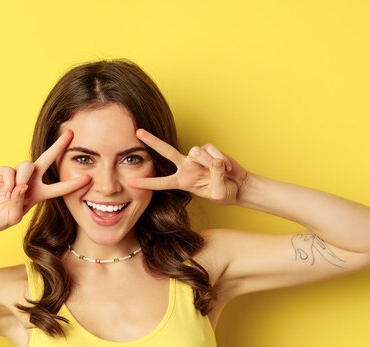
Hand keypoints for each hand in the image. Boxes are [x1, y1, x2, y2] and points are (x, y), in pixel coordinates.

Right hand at [0, 129, 90, 232]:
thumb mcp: (14, 215)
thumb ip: (21, 202)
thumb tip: (22, 185)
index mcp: (38, 193)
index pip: (59, 187)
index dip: (73, 184)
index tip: (88, 178)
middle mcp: (30, 181)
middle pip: (47, 159)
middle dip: (59, 146)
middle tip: (70, 134)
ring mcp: (15, 175)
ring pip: (28, 165)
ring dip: (24, 178)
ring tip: (15, 193)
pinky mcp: (1, 172)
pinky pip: (10, 171)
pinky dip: (10, 182)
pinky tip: (6, 192)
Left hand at [127, 128, 248, 204]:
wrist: (238, 186)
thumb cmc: (225, 192)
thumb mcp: (218, 191)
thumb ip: (215, 176)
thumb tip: (213, 160)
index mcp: (182, 181)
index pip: (161, 182)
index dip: (146, 183)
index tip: (130, 182)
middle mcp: (185, 167)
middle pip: (166, 151)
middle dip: (152, 141)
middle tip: (138, 132)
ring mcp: (196, 157)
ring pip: (196, 152)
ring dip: (209, 163)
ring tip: (221, 172)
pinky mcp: (208, 149)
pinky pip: (210, 151)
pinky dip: (220, 159)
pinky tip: (226, 167)